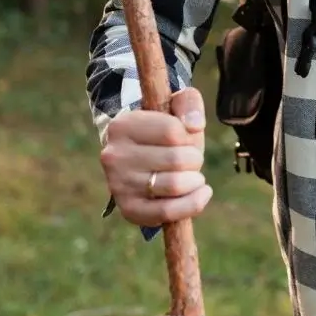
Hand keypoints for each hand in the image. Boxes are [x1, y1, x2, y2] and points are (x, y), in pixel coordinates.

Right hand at [100, 87, 212, 226]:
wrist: (142, 155)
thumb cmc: (165, 128)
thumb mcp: (176, 105)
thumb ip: (189, 103)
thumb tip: (194, 126)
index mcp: (123, 125)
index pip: (172, 131)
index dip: (189, 134)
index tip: (185, 136)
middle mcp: (114, 156)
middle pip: (177, 159)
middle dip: (195, 158)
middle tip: (190, 157)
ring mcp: (118, 185)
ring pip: (175, 186)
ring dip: (195, 180)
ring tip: (193, 175)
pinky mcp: (128, 209)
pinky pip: (166, 213)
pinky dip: (192, 204)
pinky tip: (202, 193)